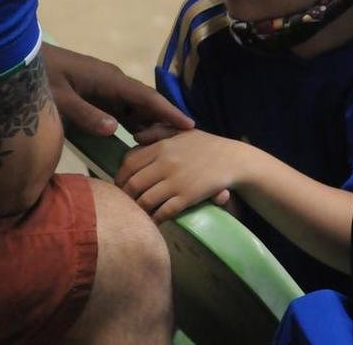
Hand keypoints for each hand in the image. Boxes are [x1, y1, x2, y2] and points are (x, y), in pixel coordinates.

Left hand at [43, 42, 193, 141]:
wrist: (23, 57)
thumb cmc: (40, 76)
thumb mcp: (59, 98)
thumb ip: (85, 114)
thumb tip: (115, 130)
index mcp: (109, 80)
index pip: (146, 97)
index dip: (168, 111)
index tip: (189, 125)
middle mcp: (113, 81)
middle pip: (145, 103)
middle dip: (164, 121)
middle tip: (180, 143)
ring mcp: (105, 86)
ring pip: (135, 107)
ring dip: (149, 123)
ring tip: (164, 145)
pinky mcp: (97, 92)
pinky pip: (122, 108)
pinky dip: (133, 122)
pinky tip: (138, 138)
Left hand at [115, 129, 247, 222]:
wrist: (233, 159)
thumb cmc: (206, 145)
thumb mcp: (182, 132)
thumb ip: (157, 132)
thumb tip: (135, 137)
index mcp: (162, 146)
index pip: (129, 163)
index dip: (120, 176)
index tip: (120, 185)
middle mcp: (165, 163)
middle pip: (133, 184)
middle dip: (125, 196)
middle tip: (124, 203)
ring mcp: (176, 181)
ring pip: (145, 200)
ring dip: (138, 210)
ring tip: (136, 214)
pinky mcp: (187, 197)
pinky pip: (163, 212)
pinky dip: (155, 219)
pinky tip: (153, 221)